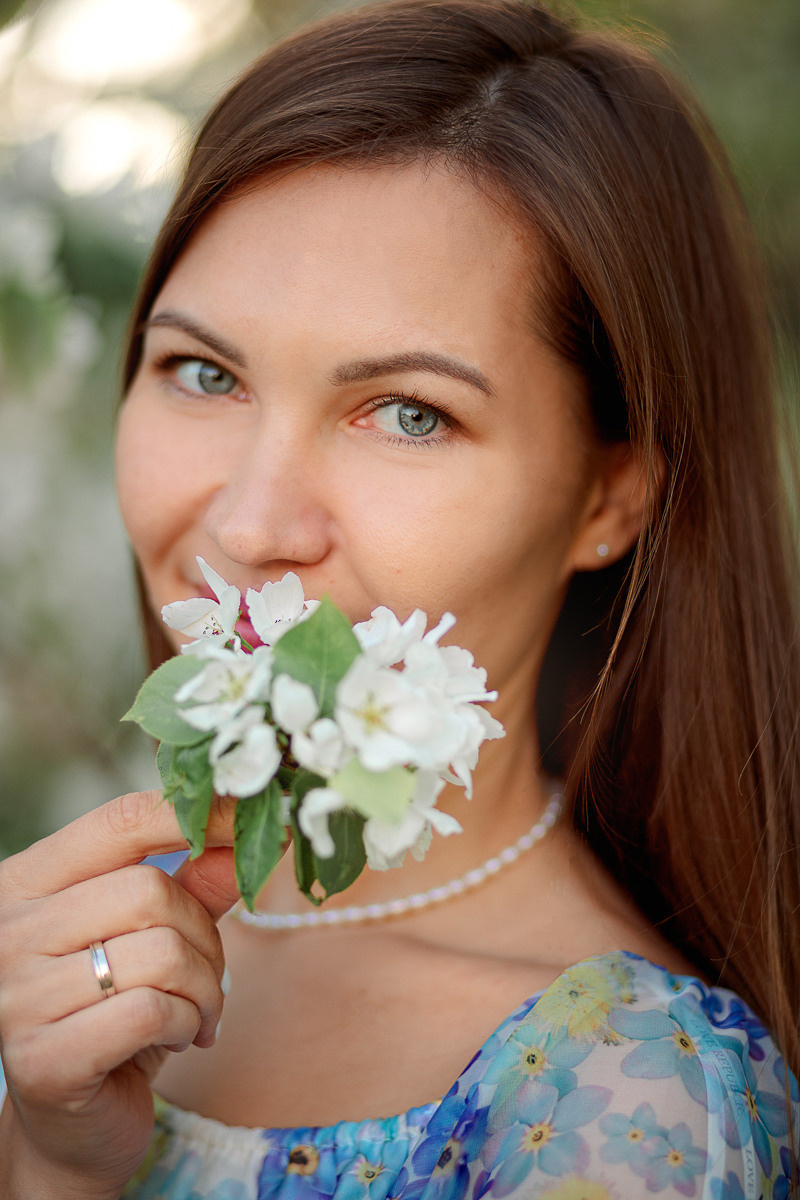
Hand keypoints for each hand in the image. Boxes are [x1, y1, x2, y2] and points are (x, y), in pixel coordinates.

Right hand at [0, 789, 239, 1198]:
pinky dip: (186, 1026)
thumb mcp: (155, 937)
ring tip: (195, 1015)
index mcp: (30, 880)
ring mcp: (16, 994)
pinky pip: (151, 1013)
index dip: (201, 815)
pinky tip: (176, 1041)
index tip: (260, 822)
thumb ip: (195, 883)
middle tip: (209, 978)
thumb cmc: (114, 1014)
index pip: (122, 819)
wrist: (71, 1124)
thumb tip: (252, 832)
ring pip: (160, 954)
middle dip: (204, 938)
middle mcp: (10, 929)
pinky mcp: (40, 1058)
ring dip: (203, 990)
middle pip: (149, 892)